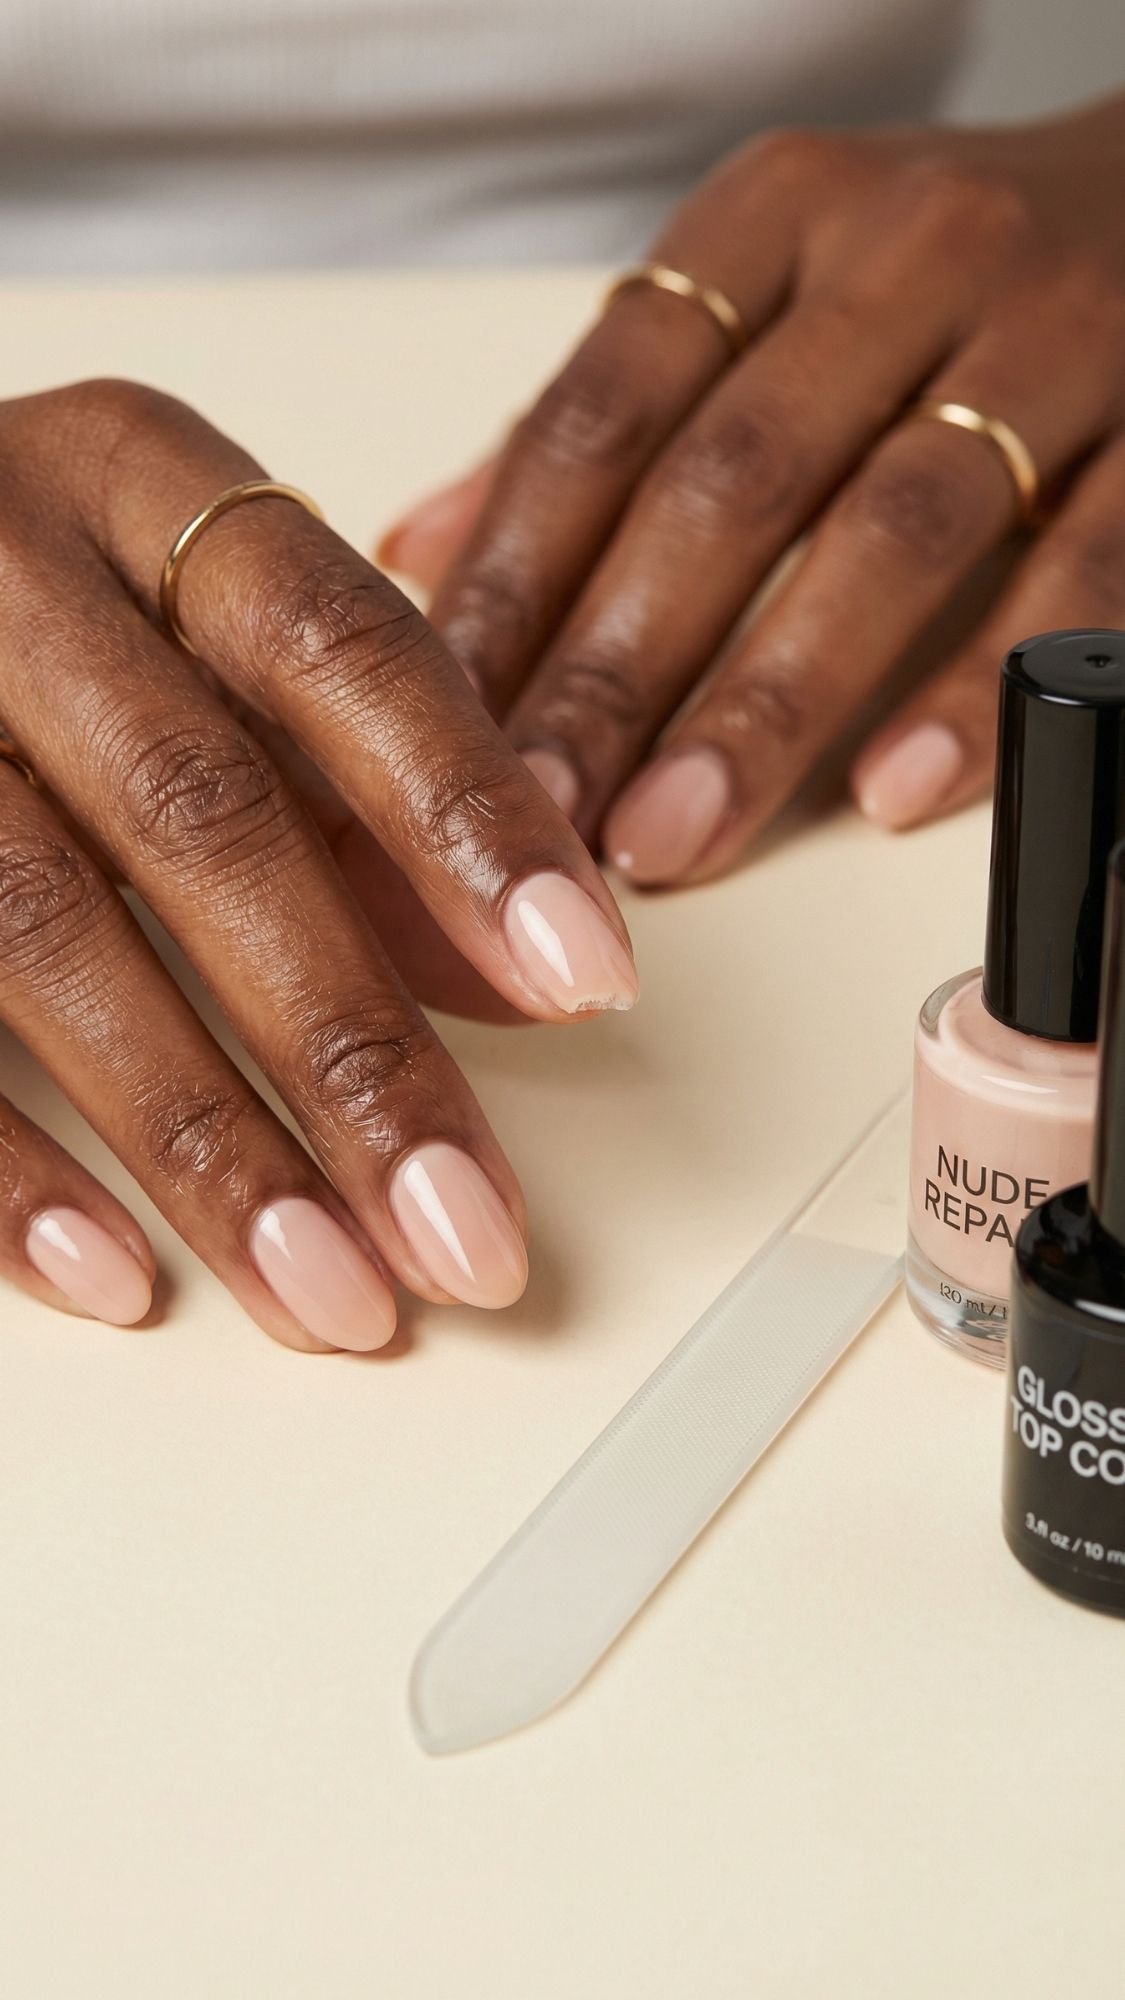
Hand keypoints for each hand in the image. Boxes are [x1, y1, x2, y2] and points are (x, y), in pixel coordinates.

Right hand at [0, 380, 636, 1346]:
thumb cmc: (49, 602)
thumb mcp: (203, 629)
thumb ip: (365, 783)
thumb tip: (529, 979)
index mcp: (136, 481)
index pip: (338, 646)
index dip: (470, 819)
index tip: (585, 978)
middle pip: (199, 817)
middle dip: (349, 1047)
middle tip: (464, 1226)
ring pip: (44, 932)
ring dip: (204, 1139)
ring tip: (329, 1292)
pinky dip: (5, 1167)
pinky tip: (114, 1271)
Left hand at [380, 97, 1124, 882]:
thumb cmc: (932, 270)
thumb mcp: (759, 289)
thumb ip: (605, 418)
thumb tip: (428, 547)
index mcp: (777, 217)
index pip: (608, 409)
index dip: (518, 575)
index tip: (452, 715)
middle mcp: (911, 255)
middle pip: (731, 483)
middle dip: (619, 667)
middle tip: (543, 808)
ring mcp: (1054, 333)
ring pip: (892, 532)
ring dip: (767, 702)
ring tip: (676, 831)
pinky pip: (1079, 567)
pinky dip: (979, 686)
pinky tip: (891, 788)